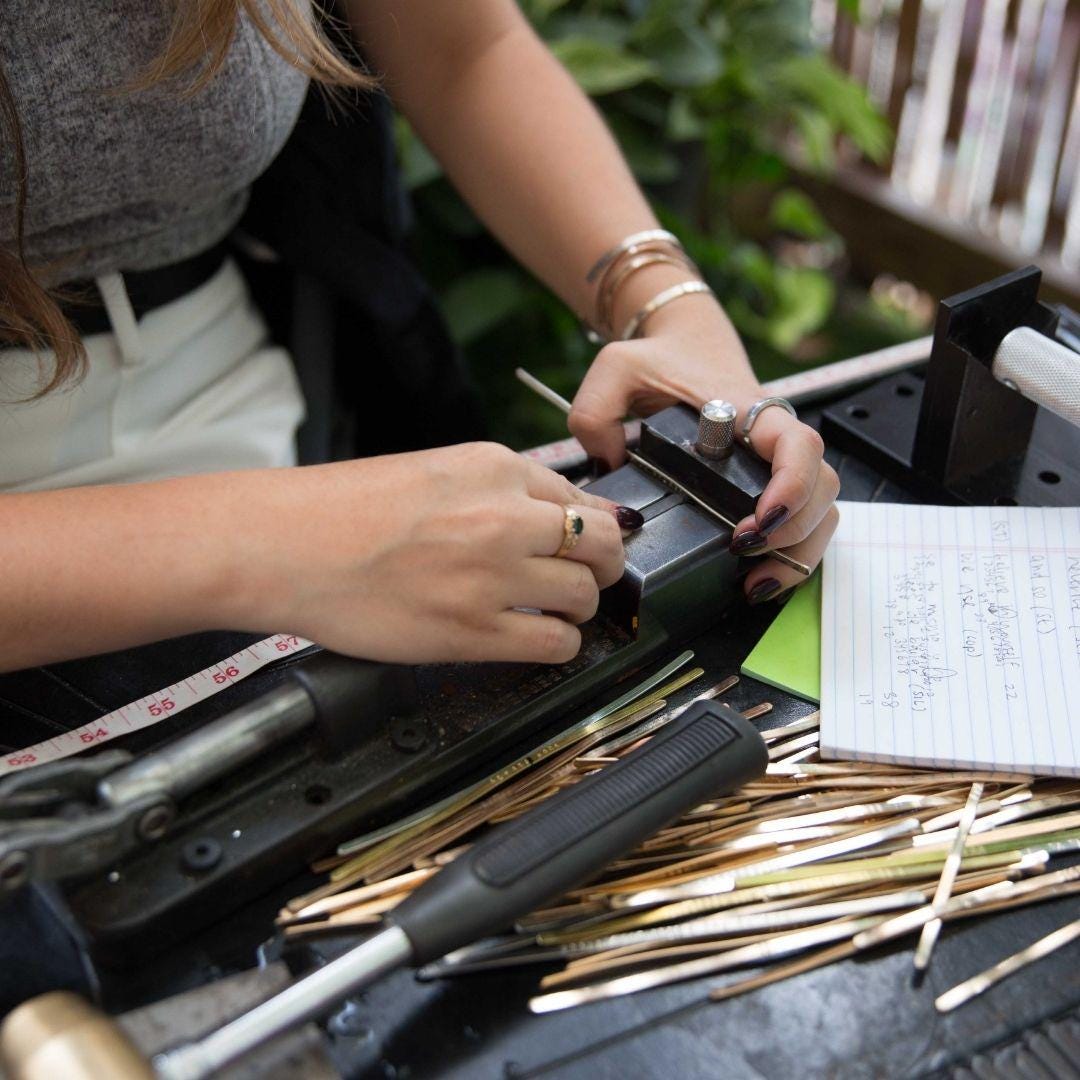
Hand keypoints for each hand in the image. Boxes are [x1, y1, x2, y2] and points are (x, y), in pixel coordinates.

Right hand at [233, 443, 633, 663]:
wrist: (283, 546)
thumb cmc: (341, 510)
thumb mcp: (432, 472)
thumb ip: (497, 490)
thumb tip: (555, 513)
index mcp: (493, 467)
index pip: (579, 495)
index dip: (586, 525)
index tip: (584, 543)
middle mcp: (503, 516)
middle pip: (602, 542)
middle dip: (605, 563)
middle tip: (590, 577)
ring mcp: (492, 576)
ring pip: (586, 594)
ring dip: (578, 606)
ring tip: (553, 611)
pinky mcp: (474, 631)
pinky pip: (557, 643)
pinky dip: (559, 645)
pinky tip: (536, 638)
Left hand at [567, 300, 838, 600]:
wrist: (682, 342)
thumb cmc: (658, 357)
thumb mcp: (618, 369)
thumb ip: (596, 411)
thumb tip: (605, 462)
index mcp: (746, 411)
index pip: (797, 444)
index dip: (793, 485)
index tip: (760, 517)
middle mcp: (771, 440)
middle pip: (823, 488)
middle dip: (794, 532)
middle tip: (744, 552)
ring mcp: (776, 465)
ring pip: (821, 512)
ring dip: (796, 554)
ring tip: (753, 583)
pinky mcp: (770, 485)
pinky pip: (802, 523)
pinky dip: (788, 556)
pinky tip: (756, 579)